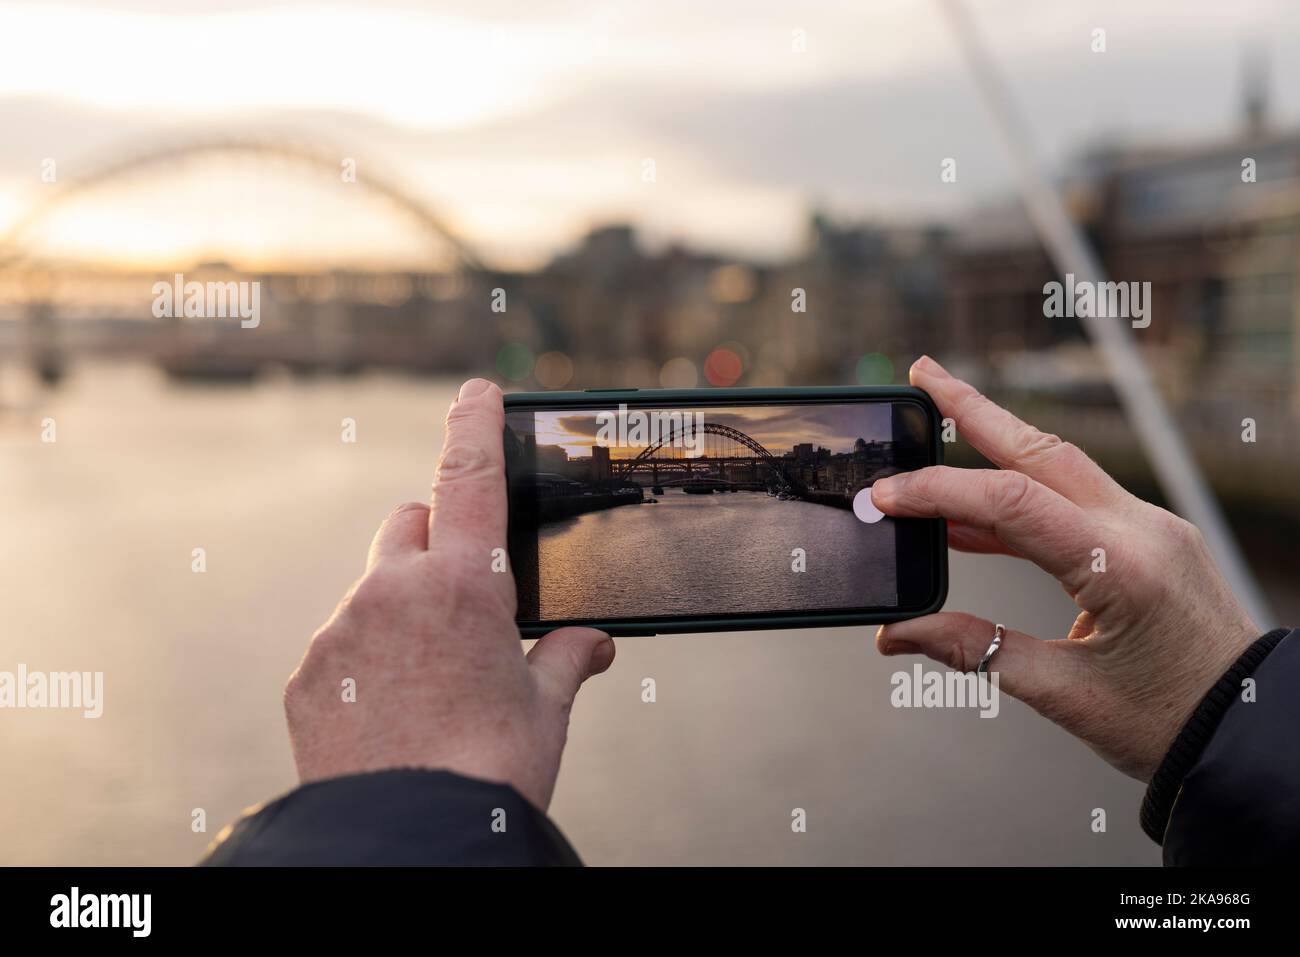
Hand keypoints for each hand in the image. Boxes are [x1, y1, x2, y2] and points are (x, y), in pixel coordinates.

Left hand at [283, 378, 614, 809]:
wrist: (409, 839)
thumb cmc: (491, 770)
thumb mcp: (543, 711)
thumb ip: (565, 659)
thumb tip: (592, 642)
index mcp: (465, 584)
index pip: (470, 476)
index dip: (474, 425)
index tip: (475, 390)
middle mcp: (394, 590)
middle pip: (410, 523)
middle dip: (436, 536)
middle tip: (464, 588)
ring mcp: (342, 630)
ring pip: (373, 587)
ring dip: (400, 606)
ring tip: (430, 677)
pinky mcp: (309, 673)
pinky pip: (340, 641)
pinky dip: (366, 656)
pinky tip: (391, 708)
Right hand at [872, 356, 1258, 780]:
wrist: (1248, 729)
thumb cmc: (1170, 721)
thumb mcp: (1064, 695)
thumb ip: (975, 651)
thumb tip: (899, 634)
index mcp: (1124, 567)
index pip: (1012, 503)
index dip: (938, 493)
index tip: (885, 497)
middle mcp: (1142, 529)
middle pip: (1041, 450)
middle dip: (974, 408)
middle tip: (921, 375)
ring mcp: (1150, 527)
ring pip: (1059, 465)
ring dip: (995, 442)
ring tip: (936, 426)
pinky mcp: (1147, 539)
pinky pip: (1073, 500)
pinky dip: (1018, 497)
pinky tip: (972, 517)